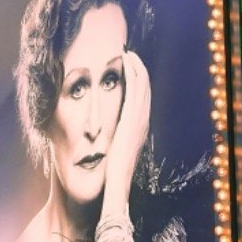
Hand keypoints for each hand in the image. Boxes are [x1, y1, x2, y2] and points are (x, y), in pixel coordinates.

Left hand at [102, 50, 150, 219]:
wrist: (113, 188)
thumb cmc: (106, 178)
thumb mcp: (109, 157)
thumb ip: (107, 145)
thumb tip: (98, 139)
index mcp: (136, 132)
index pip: (139, 101)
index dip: (136, 84)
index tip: (127, 70)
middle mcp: (141, 124)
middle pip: (144, 90)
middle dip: (138, 70)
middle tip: (129, 54)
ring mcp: (139, 122)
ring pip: (142, 86)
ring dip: (136, 67)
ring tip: (128, 53)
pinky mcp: (132, 120)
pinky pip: (135, 90)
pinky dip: (133, 74)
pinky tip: (126, 61)